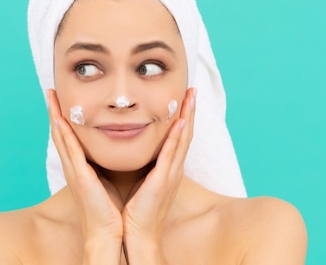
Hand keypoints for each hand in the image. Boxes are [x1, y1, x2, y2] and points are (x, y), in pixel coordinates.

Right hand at [47, 89, 123, 245]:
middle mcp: (73, 166)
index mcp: (80, 166)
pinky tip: (60, 119)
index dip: (62, 117)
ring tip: (50, 96)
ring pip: (61, 137)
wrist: (108, 233)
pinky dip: (64, 134)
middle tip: (50, 90)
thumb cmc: (110, 209)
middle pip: (59, 132)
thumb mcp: (107, 179)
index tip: (60, 98)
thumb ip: (105, 164)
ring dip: (55, 115)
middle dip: (54, 111)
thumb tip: (114, 150)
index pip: (68, 136)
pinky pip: (70, 150)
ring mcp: (74, 171)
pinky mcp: (80, 177)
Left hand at [121, 88, 196, 253]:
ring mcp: (170, 174)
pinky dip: (176, 137)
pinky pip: (171, 154)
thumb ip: (142, 165)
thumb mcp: (141, 181)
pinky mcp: (163, 181)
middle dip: (190, 111)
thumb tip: (132, 149)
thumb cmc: (135, 211)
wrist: (137, 236)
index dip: (182, 116)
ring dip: (188, 116)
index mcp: (167, 168)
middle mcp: (172, 169)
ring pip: (182, 139)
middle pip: (185, 133)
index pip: (177, 137)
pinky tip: (180, 122)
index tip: (183, 97)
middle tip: (193, 89)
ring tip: (191, 97)